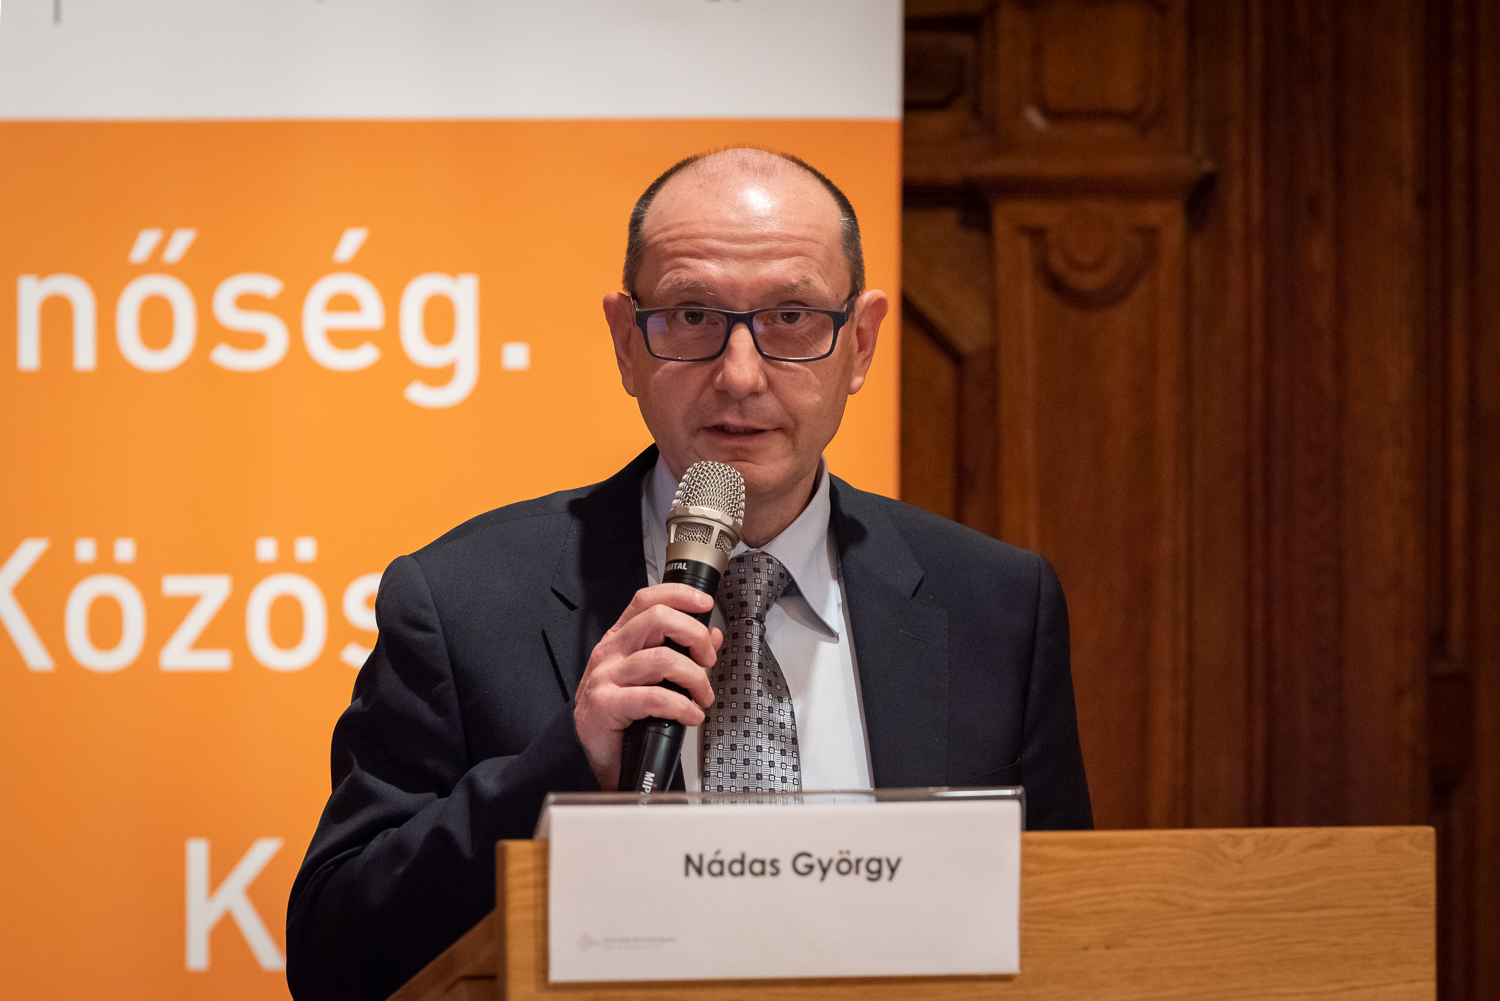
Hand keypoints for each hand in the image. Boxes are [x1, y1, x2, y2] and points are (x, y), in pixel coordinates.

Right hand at [573, 584, 721, 789]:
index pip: (646, 599)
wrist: (603, 757)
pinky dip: (682, 707)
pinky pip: (654, 697)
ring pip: (662, 658)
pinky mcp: (605, 704)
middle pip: (657, 619)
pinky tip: (690, 715)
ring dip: (695, 678)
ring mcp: (604, 676)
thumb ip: (682, 652)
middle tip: (708, 659)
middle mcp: (609, 652)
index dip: (679, 594)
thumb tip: (711, 635)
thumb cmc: (626, 716)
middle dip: (694, 635)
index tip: (705, 604)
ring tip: (703, 696)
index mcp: (620, 638)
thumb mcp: (655, 677)